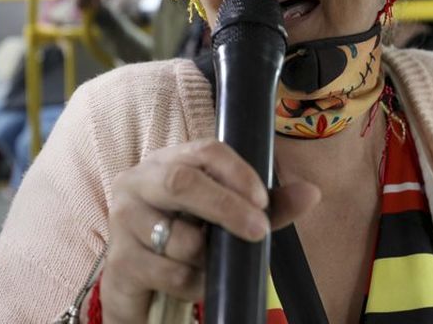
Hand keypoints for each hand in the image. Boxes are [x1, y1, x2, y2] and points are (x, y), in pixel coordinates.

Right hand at [100, 139, 319, 322]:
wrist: (138, 279)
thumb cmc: (188, 236)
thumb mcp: (227, 216)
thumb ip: (268, 205)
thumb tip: (312, 193)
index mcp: (168, 161)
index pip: (205, 150)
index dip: (237, 172)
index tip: (262, 199)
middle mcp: (139, 181)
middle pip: (181, 182)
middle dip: (226, 207)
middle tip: (258, 230)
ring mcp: (124, 220)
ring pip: (178, 238)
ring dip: (208, 258)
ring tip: (211, 261)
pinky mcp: (120, 260)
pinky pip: (170, 273)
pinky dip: (194, 283)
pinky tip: (195, 281)